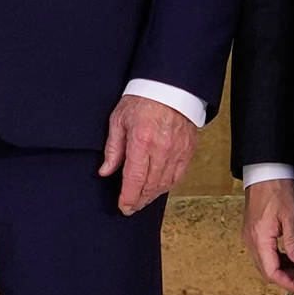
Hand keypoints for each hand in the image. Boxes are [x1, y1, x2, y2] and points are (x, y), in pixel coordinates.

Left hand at [97, 94, 198, 214]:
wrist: (170, 86)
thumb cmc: (142, 99)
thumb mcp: (118, 120)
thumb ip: (113, 149)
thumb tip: (105, 171)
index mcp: (141, 141)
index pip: (134, 179)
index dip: (128, 197)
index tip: (123, 207)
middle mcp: (161, 149)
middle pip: (150, 185)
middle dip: (139, 200)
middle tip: (130, 208)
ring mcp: (177, 150)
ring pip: (165, 183)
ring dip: (152, 196)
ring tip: (142, 201)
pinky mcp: (188, 150)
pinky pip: (178, 175)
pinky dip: (167, 185)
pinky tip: (158, 189)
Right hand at [242, 175, 293, 293]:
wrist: (266, 170)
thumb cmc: (278, 188)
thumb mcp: (291, 215)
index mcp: (259, 237)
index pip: (270, 271)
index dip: (286, 282)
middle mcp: (251, 239)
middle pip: (266, 270)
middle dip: (284, 278)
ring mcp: (250, 235)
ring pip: (264, 262)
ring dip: (281, 268)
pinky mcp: (253, 230)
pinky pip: (263, 252)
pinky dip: (276, 258)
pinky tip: (290, 255)